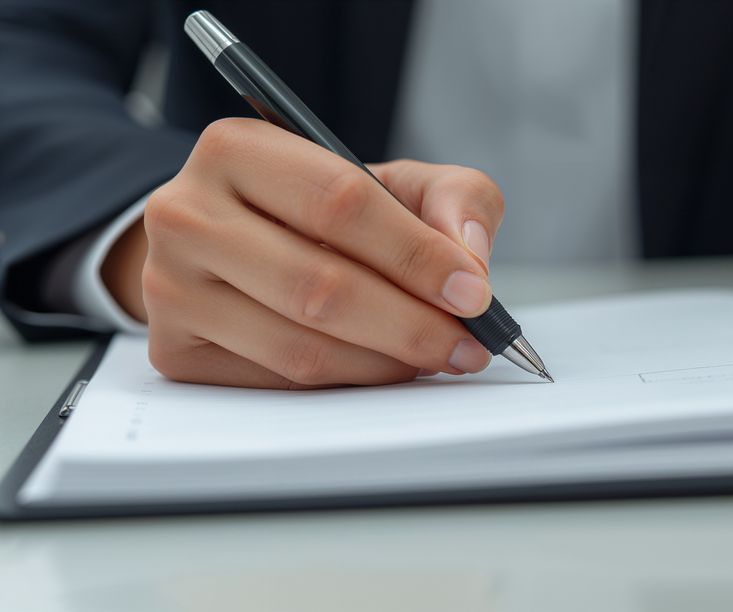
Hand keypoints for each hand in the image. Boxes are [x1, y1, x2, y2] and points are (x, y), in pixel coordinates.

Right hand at [106, 118, 503, 387]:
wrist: (237, 244)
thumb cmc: (325, 212)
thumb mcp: (396, 182)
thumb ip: (454, 199)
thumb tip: (470, 260)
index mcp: (236, 148)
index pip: (339, 202)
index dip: (416, 254)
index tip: (474, 293)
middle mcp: (185, 214)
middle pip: (318, 286)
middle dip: (412, 324)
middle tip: (468, 345)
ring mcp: (170, 288)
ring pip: (300, 348)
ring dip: (386, 364)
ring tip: (436, 357)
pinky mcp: (175, 351)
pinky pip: (280, 384)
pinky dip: (348, 384)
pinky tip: (383, 368)